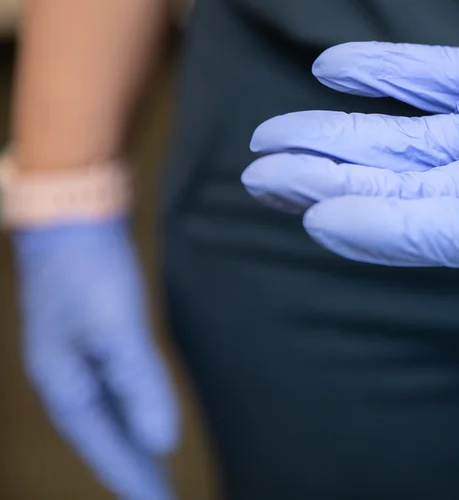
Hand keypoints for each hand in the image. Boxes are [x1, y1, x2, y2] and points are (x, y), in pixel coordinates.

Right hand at [15, 218, 178, 498]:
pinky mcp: (91, 338)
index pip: (104, 446)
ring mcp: (75, 359)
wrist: (70, 216)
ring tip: (157, 472)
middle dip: (131, 470)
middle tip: (164, 499)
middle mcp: (66, 379)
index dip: (132, 478)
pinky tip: (144, 418)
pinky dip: (130, 411)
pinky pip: (111, 391)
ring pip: (106, 417)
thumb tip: (161, 441)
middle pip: (103, 438)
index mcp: (65, 385)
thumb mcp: (116, 327)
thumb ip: (140, 384)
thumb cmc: (88, 272)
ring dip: (131, 444)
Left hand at [242, 0, 458, 316]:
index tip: (319, 217)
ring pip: (414, 138)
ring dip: (343, 137)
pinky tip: (332, 66)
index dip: (394, 228)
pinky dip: (387, 71)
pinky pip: (439, 75)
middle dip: (338, 185)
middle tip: (262, 176)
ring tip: (270, 139)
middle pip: (418, 189)